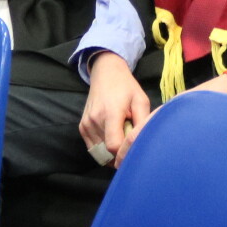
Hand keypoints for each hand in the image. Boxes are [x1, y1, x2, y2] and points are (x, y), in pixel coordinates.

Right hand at [79, 52, 151, 166]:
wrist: (106, 73)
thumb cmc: (126, 87)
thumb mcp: (141, 100)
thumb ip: (143, 122)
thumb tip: (144, 144)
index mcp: (110, 113)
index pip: (114, 146)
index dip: (125, 153)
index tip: (134, 150)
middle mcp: (94, 120)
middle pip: (107, 152)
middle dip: (120, 153)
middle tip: (129, 142)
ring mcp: (86, 124)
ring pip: (99, 152)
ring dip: (111, 151)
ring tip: (120, 136)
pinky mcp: (82, 127)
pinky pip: (93, 148)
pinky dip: (103, 148)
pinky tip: (112, 137)